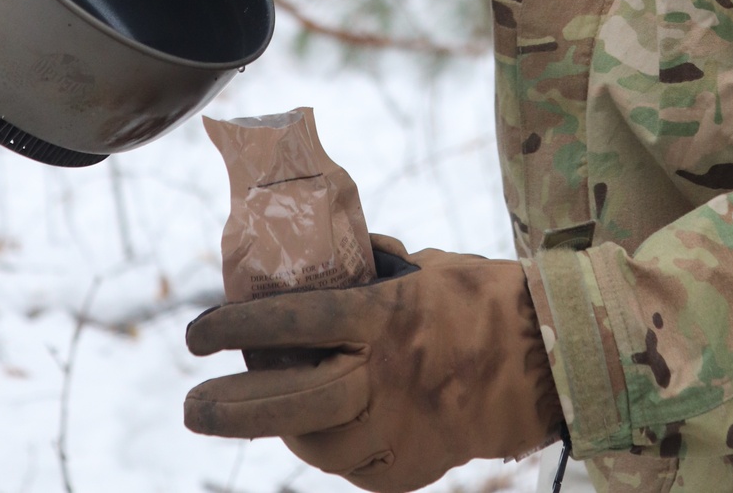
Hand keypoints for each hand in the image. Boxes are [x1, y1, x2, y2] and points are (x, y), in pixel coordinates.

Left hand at [183, 238, 561, 492]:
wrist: (542, 364)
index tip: (197, 332)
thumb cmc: (476, 302)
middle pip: (290, 402)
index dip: (240, 328)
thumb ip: (366, 273)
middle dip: (231, 407)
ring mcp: (394, 433)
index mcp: (384, 319)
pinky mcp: (403, 471)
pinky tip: (318, 423)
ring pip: (312, 441)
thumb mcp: (418, 269)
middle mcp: (383, 379)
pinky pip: (345, 462)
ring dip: (277, 425)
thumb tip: (319, 260)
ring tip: (253, 408)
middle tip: (191, 405)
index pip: (296, 323)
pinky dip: (325, 443)